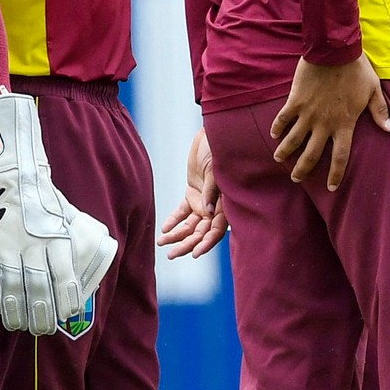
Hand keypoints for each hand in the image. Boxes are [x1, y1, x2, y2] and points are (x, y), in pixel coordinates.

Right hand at [0, 91, 117, 334]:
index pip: (65, 278)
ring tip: (21, 326)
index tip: (69, 315)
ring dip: (16, 314)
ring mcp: (3, 250)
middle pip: (36, 291)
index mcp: (57, 238)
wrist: (6, 179)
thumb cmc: (45, 202)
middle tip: (45, 331)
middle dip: (42, 315)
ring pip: (10, 291)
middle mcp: (30, 246)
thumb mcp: (70, 215)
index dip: (67, 300)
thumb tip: (100, 261)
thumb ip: (82, 238)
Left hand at [158, 127, 227, 258]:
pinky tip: (165, 229)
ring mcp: (204, 200)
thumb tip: (208, 213)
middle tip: (172, 255)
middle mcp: (216, 205)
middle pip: (202, 231)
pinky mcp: (193, 192)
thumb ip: (213, 191)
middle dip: (188, 244)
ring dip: (177, 235)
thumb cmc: (220, 149)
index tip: (195, 253)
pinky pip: (182, 211)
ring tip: (162, 244)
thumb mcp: (217, 169)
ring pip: (191, 224)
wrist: (213, 133)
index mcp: (227, 202)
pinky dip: (174, 220)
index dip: (207, 242)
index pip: (217, 229)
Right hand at [270, 56, 389, 190]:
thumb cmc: (357, 70)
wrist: (335, 50)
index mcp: (345, 124)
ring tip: (279, 158)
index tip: (332, 188)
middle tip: (296, 178)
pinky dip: (277, 127)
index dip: (336, 174)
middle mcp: (324, 124)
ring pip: (293, 140)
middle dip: (303, 169)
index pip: (341, 157)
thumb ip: (380, 112)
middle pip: (312, 155)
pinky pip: (283, 119)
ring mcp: (308, 114)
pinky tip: (274, 134)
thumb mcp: (373, 91)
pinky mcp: (295, 101)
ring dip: (285, 151)